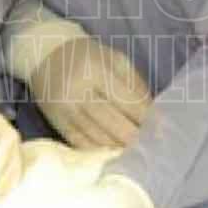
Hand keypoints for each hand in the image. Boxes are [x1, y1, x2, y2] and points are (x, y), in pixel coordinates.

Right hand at [30, 37, 151, 148]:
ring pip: (97, 137)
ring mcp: (66, 110)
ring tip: (137, 152)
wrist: (46, 55)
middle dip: (134, 137)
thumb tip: (153, 114)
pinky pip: (81, 143)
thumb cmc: (88, 56)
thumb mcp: (115, 59)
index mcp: (96, 70)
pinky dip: (100, 151)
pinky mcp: (57, 123)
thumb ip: (135, 85)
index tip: (161, 129)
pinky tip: (115, 153)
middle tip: (150, 146)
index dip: (146, 117)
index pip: (127, 100)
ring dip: (119, 147)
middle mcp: (79, 91)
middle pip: (113, 123)